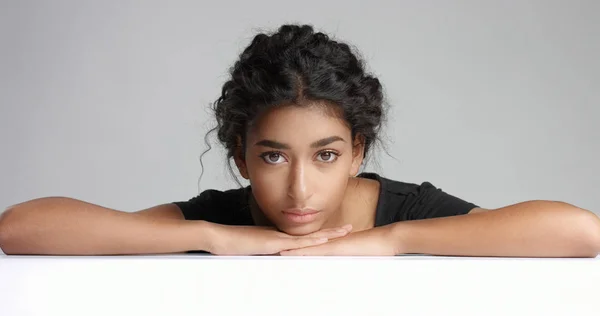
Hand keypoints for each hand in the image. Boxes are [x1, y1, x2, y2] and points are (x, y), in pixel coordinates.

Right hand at [206, 223, 352, 254]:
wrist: (220, 238)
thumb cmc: (232, 246)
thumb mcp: (252, 251)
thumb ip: (263, 254)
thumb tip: (270, 259)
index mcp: (278, 236)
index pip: (303, 237)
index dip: (319, 234)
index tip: (333, 233)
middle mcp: (282, 234)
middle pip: (311, 233)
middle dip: (331, 231)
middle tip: (348, 228)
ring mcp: (279, 237)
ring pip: (309, 235)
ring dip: (327, 233)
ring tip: (344, 232)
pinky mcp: (274, 242)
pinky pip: (296, 242)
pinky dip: (311, 241)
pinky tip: (324, 239)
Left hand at [279, 225, 397, 255]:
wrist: (387, 239)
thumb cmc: (375, 248)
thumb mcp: (355, 255)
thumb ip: (345, 258)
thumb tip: (339, 265)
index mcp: (331, 245)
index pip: (309, 247)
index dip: (295, 248)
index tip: (281, 250)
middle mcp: (327, 243)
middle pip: (303, 245)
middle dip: (287, 248)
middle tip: (269, 250)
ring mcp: (329, 245)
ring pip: (303, 247)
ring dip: (288, 250)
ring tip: (271, 252)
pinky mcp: (333, 248)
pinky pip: (313, 251)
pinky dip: (299, 252)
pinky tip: (287, 255)